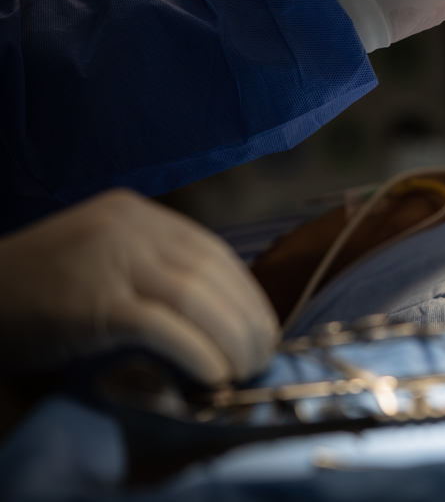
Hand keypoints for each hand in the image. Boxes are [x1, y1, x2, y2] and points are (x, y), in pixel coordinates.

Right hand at [0, 190, 278, 385]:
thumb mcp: (102, 258)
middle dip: (249, 319)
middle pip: (213, 273)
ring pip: (198, 298)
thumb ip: (152, 268)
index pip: (213, 251)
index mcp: (137, 214)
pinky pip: (165, 327)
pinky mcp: (95, 302)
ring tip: (245, 370)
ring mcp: (111, 261)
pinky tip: (213, 374)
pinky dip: (199, 352)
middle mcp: (130, 227)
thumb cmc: (37, 288)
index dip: (247, 293)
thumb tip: (217, 312)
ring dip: (233, 339)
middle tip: (262, 357)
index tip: (263, 327)